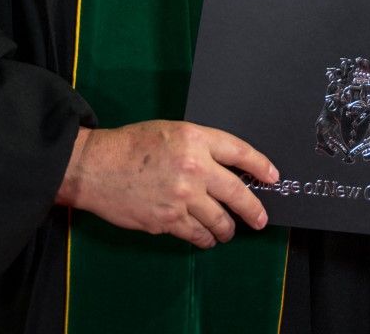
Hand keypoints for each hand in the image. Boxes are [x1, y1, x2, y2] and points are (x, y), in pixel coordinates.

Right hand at [55, 121, 276, 248]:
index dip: (260, 166)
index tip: (272, 177)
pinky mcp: (168, 220)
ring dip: (227, 229)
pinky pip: (197, 234)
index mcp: (195, 139)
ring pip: (220, 220)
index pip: (240, 153)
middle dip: (253, 209)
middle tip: (260, 218)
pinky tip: (207, 238)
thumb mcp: (170, 132)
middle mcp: (194, 168)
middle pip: (237, 193)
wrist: (97, 167)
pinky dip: (205, 238)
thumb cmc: (131, 146)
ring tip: (228, 231)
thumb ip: (199, 147)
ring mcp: (182, 197)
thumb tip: (225, 169)